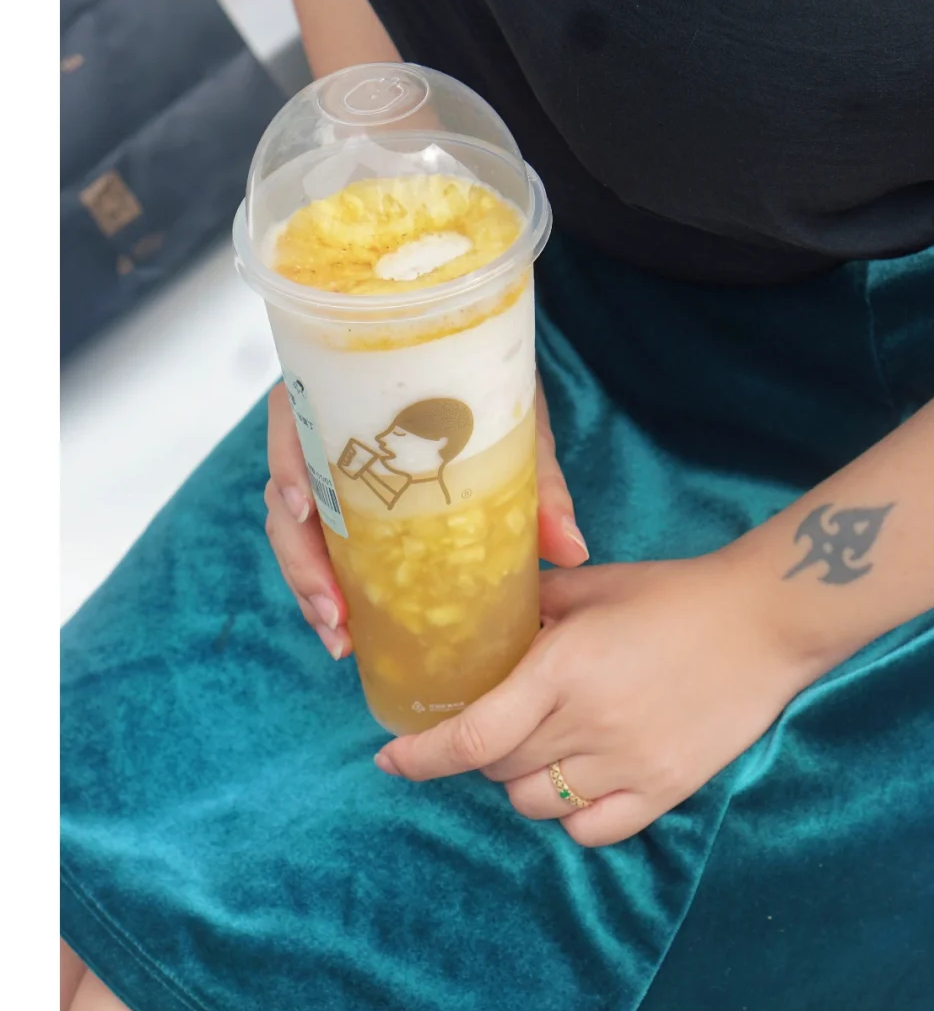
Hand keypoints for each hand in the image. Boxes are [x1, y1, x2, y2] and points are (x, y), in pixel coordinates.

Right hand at [263, 377, 589, 657]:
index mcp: (347, 387)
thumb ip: (539, 479)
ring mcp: (329, 476)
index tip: (304, 509)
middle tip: (334, 613)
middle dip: (301, 561)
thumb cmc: (490, 382)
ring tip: (340, 638)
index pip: (292, 418)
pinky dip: (329, 592)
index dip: (286, 463)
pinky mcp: (345, 510)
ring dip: (309, 588)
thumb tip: (570, 549)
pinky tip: (349, 632)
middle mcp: (324, 431)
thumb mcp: (515, 420)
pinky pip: (321, 551)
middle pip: (286, 495)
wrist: (491, 371)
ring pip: (296, 534)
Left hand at [375, 549, 818, 846]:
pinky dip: (570, 815)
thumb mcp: (593, 585)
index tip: (391, 759)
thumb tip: (484, 617)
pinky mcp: (665, 790)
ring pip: (537, 804)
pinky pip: (591, 830)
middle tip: (497, 723)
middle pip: (499, 769)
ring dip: (521, 782)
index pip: (473, 734)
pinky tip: (577, 783)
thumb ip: (533, 604)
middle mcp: (588, 724)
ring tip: (541, 749)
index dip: (422, 756)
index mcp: (563, 668)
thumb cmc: (675, 594)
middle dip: (480, 751)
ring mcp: (628, 765)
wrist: (765, 620)